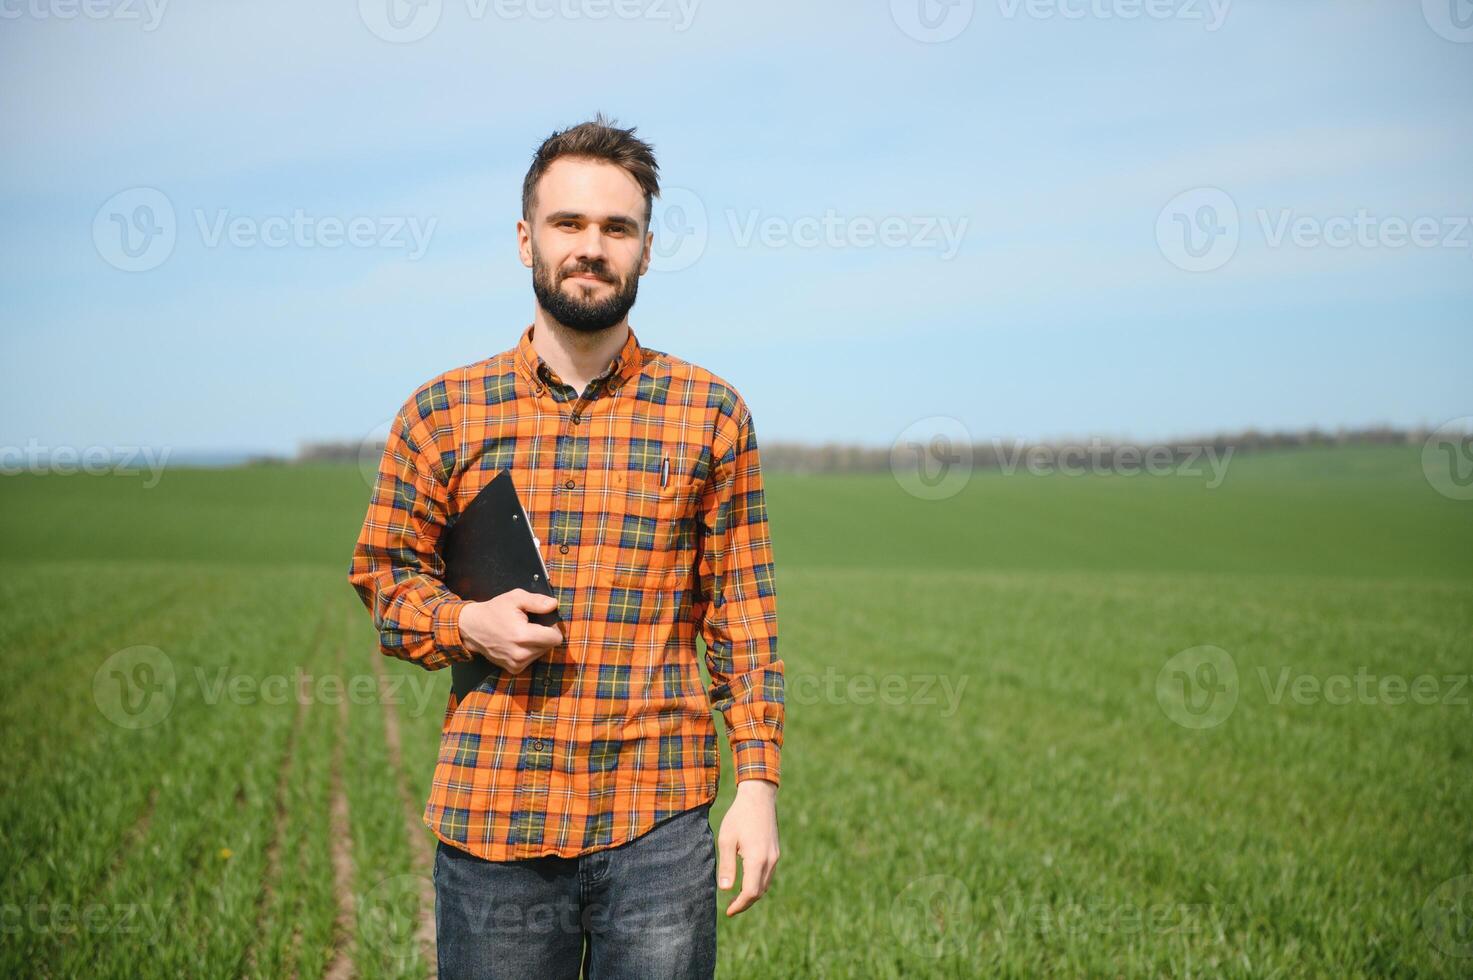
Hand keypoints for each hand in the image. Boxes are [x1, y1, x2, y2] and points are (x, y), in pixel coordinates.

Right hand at [457, 589, 562, 674]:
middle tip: (529, 625)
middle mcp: (521, 654)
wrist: (472, 627)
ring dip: (537, 643)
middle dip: (544, 635)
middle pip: (549, 645)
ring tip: (521, 633)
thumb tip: (554, 605)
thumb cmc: (494, 611)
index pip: (555, 638)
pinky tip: (517, 643)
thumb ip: (537, 601)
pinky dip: (529, 651)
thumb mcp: (515, 598)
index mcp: (523, 636)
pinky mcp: (514, 669)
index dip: (552, 627)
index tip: (543, 621)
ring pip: (542, 653)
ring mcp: (517, 663)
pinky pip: (532, 659)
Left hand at [716, 779, 779, 916]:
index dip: (739, 905)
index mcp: (757, 859)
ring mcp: (775, 856)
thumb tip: (725, 890)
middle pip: (759, 892)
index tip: (728, 912)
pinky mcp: (775, 852)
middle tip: (730, 908)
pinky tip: (746, 881)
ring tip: (736, 898)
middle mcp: (770, 860)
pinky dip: (758, 884)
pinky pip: (768, 875)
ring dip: (752, 894)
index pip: (750, 892)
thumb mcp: (726, 839)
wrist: (759, 797)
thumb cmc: (739, 817)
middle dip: (745, 903)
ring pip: (765, 885)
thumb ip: (726, 865)